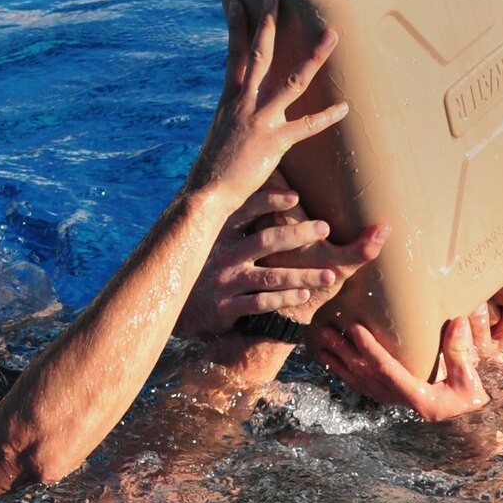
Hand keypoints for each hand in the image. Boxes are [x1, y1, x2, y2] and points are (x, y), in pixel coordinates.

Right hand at [175, 179, 390, 336]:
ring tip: (330, 275)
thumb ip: (234, 222)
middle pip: (266, 240)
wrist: (172, 304)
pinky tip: (304, 296)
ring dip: (303, 275)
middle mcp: (223, 254)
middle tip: (325, 228)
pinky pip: (260, 303)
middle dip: (298, 233)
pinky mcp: (225, 307)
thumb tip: (263, 194)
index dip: (269, 201)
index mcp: (221, 233)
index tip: (296, 196)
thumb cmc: (205, 266)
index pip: (246, 211)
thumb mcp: (210, 240)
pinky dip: (284, 299)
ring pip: (270, 276)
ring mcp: (225, 281)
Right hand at [189, 0, 346, 206]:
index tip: (237, 2)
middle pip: (259, 55)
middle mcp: (243, 104)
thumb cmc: (214, 171)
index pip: (234, 56)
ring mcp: (259, 120)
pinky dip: (326, 117)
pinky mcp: (274, 142)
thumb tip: (241, 118)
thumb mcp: (221, 137)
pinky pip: (306, 126)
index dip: (236, 28)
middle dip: (268, 23)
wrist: (206, 194)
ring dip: (314, 57)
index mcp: (229, 101)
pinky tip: (344, 107)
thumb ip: (234, 122)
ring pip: (291, 81)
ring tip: (331, 36)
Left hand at [316, 314, 491, 421]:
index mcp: (416, 396)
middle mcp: (399, 401)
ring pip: (358, 382)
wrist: (467, 428)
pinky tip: (333, 362)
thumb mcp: (470, 383)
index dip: (369, 349)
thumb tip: (457, 321)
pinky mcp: (391, 400)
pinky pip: (362, 387)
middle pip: (364, 375)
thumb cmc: (470, 405)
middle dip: (343, 351)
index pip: (386, 369)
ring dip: (338, 362)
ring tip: (323, 343)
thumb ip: (461, 354)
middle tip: (327, 330)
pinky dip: (345, 374)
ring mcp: (392, 402)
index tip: (356, 328)